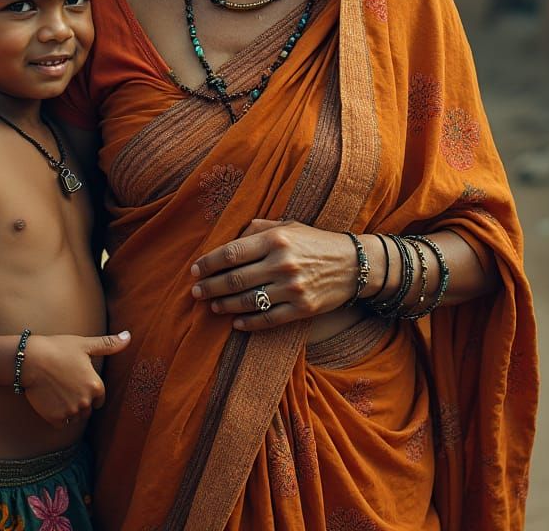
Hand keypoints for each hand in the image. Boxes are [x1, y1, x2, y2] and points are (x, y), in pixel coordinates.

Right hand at [23, 332, 130, 427]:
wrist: (31, 360)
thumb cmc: (58, 349)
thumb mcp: (85, 344)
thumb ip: (109, 345)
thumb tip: (129, 336)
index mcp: (95, 386)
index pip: (99, 399)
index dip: (90, 391)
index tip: (78, 382)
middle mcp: (86, 402)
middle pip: (87, 409)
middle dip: (80, 401)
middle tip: (66, 386)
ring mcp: (70, 412)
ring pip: (75, 417)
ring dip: (69, 409)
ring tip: (58, 392)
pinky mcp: (55, 419)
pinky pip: (61, 424)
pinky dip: (57, 416)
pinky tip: (50, 401)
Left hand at [190, 219, 356, 330]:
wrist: (354, 264)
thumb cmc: (315, 241)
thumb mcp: (288, 225)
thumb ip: (258, 228)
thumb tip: (228, 238)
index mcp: (276, 239)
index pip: (231, 253)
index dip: (208, 263)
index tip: (195, 270)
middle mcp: (282, 263)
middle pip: (234, 279)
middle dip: (210, 287)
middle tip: (196, 291)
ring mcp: (292, 288)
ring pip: (248, 302)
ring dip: (224, 305)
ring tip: (212, 305)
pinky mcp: (301, 309)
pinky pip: (267, 320)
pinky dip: (248, 323)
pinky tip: (235, 322)